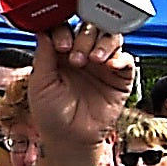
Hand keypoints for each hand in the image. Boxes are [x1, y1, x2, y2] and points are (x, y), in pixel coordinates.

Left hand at [28, 25, 135, 161]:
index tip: (61, 45)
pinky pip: (127, 60)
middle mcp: (83, 53)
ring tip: (92, 60)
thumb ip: (43, 56)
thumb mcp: (40, 83)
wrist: (69, 138)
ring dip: (102, 44)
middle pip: (90, 28)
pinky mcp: (120, 77)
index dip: (64, 31)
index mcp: (60, 52)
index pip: (66, 27)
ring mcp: (102, 64)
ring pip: (111, 38)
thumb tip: (42, 30)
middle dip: (83, 38)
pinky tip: (109, 65)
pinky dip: (120, 58)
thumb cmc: (51, 113)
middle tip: (75, 58)